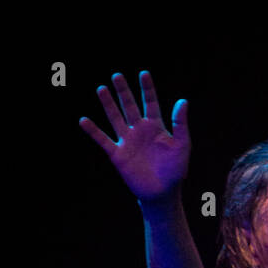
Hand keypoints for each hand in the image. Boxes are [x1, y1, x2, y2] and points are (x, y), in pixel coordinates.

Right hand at [79, 70, 190, 201]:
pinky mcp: (118, 155)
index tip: (143, 73)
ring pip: (115, 118)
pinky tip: (84, 120)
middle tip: (117, 76)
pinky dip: (93, 131)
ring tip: (101, 89)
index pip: (150, 102)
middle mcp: (139, 130)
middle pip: (129, 106)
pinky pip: (103, 140)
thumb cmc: (175, 171)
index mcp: (156, 126)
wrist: (163, 194)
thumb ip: (180, 123)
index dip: (147, 89)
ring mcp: (127, 141)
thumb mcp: (182, 145)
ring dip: (108, 104)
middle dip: (123, 91)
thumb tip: (183, 100)